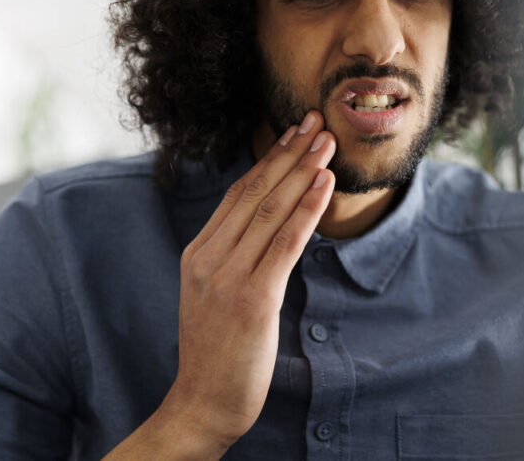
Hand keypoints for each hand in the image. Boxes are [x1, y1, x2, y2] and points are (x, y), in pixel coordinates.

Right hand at [104, 111, 335, 458]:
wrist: (202, 402)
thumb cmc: (216, 349)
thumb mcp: (213, 292)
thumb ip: (233, 256)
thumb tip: (268, 223)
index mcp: (198, 252)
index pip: (236, 193)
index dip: (268, 159)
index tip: (292, 133)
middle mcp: (208, 258)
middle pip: (254, 192)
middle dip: (288, 153)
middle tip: (316, 122)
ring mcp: (227, 277)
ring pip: (270, 210)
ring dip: (302, 171)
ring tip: (326, 143)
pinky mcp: (253, 299)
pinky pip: (285, 244)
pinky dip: (307, 209)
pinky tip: (324, 185)